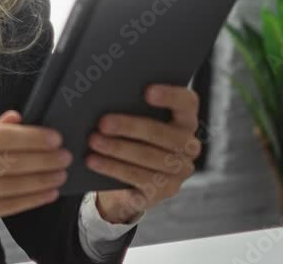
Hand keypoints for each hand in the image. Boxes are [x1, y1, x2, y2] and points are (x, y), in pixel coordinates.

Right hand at [0, 110, 70, 246]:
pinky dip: (28, 201)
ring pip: (6, 186)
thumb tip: (18, 118)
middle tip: (65, 157)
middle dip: (40, 160)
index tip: (54, 137)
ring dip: (39, 181)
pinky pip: (2, 207)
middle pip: (5, 162)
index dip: (29, 137)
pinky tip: (46, 194)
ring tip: (59, 175)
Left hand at [87, 84, 201, 223]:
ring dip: (117, 148)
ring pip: (148, 157)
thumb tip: (105, 96)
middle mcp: (189, 146)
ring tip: (94, 141)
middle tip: (103, 123)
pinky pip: (138, 177)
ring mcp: (179, 171)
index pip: (187, 103)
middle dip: (130, 127)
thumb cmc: (129, 140)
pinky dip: (112, 168)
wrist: (125, 183)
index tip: (147, 91)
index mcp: (185, 120)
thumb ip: (130, 107)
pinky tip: (93, 161)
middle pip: (162, 133)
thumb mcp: (133, 122)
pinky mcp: (164, 191)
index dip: (170, 95)